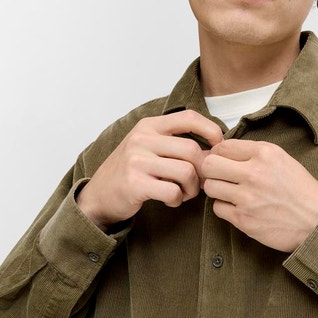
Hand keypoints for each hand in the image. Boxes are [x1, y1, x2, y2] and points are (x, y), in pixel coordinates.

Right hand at [77, 110, 223, 230]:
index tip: (218, 146)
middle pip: (192, 151)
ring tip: (183, 193)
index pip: (189, 117)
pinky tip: (170, 200)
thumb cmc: (131, 171)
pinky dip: (177, 199)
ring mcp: (136, 161)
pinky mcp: (135, 183)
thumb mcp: (149, 147)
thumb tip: (216, 150)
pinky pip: (172, 191)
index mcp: (148, 126)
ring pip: (186, 172)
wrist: (99, 195)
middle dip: (201, 172)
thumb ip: (176, 143)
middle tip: (196, 184)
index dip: (211, 130)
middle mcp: (142, 139)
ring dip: (192, 189)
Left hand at [199, 139, 317, 251]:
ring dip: (217, 190)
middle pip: (209, 165)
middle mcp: (254, 173)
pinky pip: (218, 208)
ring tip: (230, 193)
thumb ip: (255, 154)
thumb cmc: (303, 192)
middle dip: (211, 171)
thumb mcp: (283, 160)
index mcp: (265, 153)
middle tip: (220, 177)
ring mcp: (248, 197)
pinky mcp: (244, 219)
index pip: (223, 146)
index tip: (222, 161)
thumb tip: (224, 153)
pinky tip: (239, 208)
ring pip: (210, 187)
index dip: (218, 154)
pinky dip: (225, 208)